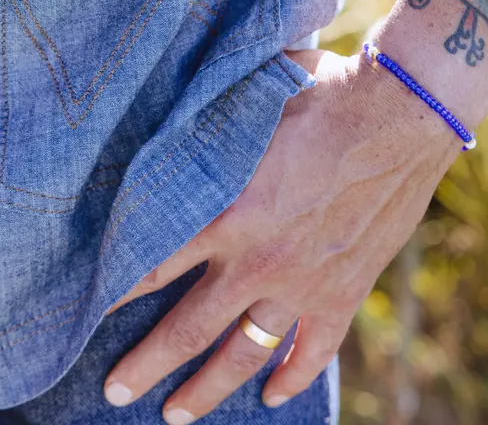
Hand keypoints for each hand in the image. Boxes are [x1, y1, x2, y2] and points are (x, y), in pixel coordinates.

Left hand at [102, 48, 461, 422]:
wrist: (400, 113)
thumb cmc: (319, 95)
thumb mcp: (248, 103)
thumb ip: (207, 125)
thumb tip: (168, 112)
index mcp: (226, 212)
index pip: (153, 264)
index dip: (115, 291)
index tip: (87, 311)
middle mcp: (257, 260)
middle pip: (188, 328)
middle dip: (146, 364)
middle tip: (115, 391)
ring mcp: (303, 283)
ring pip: (245, 353)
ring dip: (208, 389)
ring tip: (176, 415)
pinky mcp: (345, 291)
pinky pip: (314, 350)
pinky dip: (294, 378)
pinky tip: (272, 396)